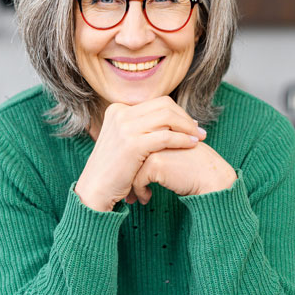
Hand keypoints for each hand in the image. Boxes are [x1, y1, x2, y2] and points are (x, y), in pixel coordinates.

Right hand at [74, 96, 205, 211]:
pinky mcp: (132, 144)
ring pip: (167, 117)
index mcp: (118, 110)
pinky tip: (192, 146)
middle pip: (164, 105)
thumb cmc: (113, 171)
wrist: (95, 191)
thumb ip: (141, 128)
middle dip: (185, 117)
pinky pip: (166, 136)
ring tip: (199, 138)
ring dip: (187, 127)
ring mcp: (124, 127)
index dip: (178, 112)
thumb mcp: (124, 142)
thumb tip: (170, 119)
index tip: (191, 125)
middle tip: (199, 131)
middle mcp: (120, 114)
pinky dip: (182, 139)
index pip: (156, 102)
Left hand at [129, 141, 237, 204]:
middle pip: (130, 154)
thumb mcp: (174, 152)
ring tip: (132, 198)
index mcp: (160, 127)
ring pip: (131, 167)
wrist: (212, 179)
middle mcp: (155, 133)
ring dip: (131, 185)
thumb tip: (135, 161)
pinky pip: (138, 179)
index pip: (135, 144)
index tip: (129, 177)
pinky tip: (146, 199)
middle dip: (127, 174)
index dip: (131, 162)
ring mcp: (154, 146)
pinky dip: (139, 191)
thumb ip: (158, 148)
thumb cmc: (195, 167)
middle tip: (126, 190)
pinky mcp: (155, 162)